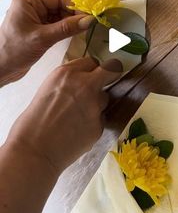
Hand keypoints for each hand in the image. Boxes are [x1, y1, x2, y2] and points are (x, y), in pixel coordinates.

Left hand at [0, 0, 94, 84]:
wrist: (0, 69)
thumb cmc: (13, 51)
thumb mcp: (42, 38)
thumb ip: (67, 28)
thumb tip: (88, 20)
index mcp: (28, 1)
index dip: (75, 7)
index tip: (88, 18)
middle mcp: (31, 6)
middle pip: (60, 5)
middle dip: (73, 16)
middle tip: (86, 26)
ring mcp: (34, 17)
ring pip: (60, 15)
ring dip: (70, 23)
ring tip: (79, 32)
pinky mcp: (37, 28)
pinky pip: (56, 24)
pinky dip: (64, 29)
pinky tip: (71, 35)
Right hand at [6, 57, 122, 173]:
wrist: (34, 151)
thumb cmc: (32, 121)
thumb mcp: (48, 89)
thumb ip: (67, 81)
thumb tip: (81, 79)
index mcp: (66, 74)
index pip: (92, 61)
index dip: (91, 69)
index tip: (90, 75)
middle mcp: (84, 86)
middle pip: (111, 70)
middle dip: (110, 74)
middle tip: (102, 83)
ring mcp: (94, 106)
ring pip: (104, 98)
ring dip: (96, 103)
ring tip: (77, 117)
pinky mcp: (99, 125)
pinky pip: (100, 119)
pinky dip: (92, 123)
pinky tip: (77, 131)